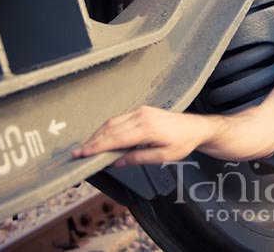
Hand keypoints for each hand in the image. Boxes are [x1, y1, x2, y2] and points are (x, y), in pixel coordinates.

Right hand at [72, 106, 216, 165]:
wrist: (195, 127)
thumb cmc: (183, 142)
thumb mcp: (164, 157)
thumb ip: (139, 159)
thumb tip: (117, 163)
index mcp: (147, 128)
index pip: (115, 138)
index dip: (96, 147)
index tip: (82, 154)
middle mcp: (141, 116)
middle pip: (110, 129)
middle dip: (92, 141)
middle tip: (78, 153)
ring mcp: (141, 111)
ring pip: (112, 122)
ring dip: (98, 134)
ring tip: (87, 147)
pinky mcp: (141, 111)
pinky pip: (120, 119)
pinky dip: (107, 129)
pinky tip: (102, 137)